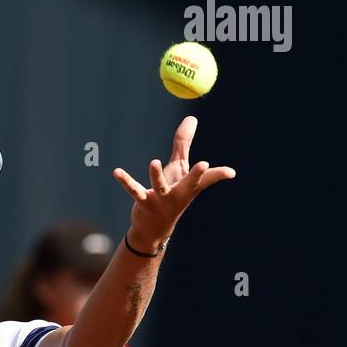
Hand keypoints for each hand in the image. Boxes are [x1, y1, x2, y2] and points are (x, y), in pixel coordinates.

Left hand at [113, 116, 234, 252]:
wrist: (154, 228)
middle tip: (204, 165)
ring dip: (156, 175)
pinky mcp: (143, 202)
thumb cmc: (171, 193)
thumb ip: (183, 143)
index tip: (230, 172)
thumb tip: (192, 118)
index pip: (207, 179)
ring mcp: (160, 200)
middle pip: (189, 184)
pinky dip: (125, 181)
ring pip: (159, 186)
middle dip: (197, 175)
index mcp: (189, 186)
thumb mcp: (179, 168)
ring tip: (154, 162)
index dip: (219, 174)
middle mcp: (178, 194)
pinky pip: (134, 190)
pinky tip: (116, 172)